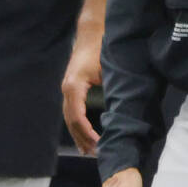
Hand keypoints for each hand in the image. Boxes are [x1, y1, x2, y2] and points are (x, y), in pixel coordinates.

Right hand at [62, 28, 102, 154]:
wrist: (90, 33)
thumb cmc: (100, 49)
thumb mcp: (107, 70)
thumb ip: (110, 90)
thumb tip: (120, 111)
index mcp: (74, 87)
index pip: (78, 117)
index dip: (87, 133)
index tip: (98, 143)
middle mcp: (67, 90)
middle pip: (71, 121)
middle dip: (81, 138)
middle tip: (94, 153)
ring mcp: (67, 88)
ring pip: (69, 118)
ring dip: (77, 134)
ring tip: (87, 150)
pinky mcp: (71, 87)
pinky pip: (72, 110)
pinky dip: (77, 124)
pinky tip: (83, 134)